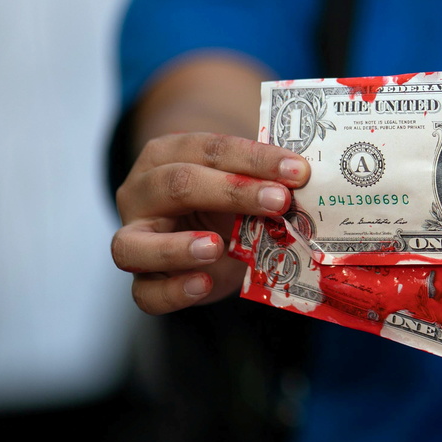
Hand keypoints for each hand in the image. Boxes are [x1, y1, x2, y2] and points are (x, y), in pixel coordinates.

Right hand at [111, 132, 310, 313]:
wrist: (207, 237)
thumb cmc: (226, 202)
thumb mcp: (244, 185)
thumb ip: (265, 182)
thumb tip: (308, 184)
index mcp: (167, 155)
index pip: (209, 149)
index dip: (255, 158)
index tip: (298, 170)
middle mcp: (141, 192)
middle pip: (175, 185)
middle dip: (232, 192)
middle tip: (279, 201)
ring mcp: (133, 238)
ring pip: (133, 244)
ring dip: (176, 247)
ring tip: (216, 247)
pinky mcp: (143, 280)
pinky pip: (144, 293)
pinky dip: (172, 292)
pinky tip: (204, 284)